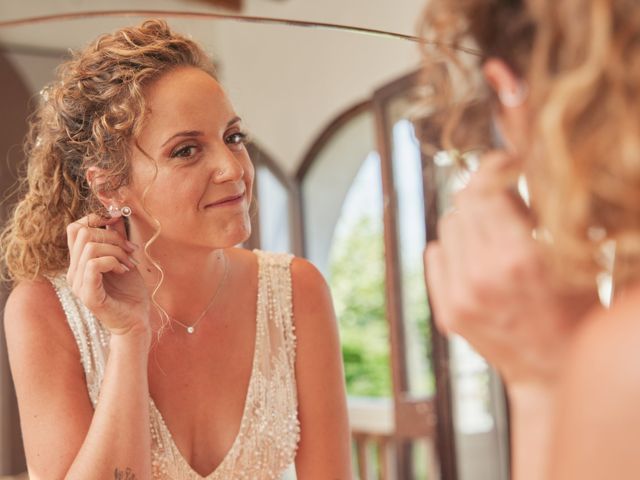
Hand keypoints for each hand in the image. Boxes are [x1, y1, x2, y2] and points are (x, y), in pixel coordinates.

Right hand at [66, 214, 149, 336]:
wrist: (136, 321)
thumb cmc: (131, 293)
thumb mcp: (125, 258)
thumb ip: (117, 238)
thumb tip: (115, 215)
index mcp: (80, 262)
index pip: (75, 229)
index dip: (95, 218)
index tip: (118, 220)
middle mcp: (74, 272)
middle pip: (83, 233)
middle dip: (112, 235)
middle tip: (130, 250)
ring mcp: (78, 284)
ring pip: (89, 247)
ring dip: (116, 250)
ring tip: (129, 263)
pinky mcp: (88, 294)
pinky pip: (93, 265)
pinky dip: (113, 261)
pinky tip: (124, 270)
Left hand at [424, 152, 597, 388]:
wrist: (553, 372)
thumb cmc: (575, 312)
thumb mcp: (572, 257)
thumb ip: (541, 213)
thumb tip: (512, 169)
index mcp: (521, 258)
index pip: (487, 187)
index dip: (494, 166)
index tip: (503, 161)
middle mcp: (483, 275)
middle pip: (464, 202)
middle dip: (484, 192)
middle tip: (503, 199)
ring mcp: (460, 295)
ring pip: (448, 226)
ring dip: (468, 221)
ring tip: (494, 236)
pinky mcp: (447, 310)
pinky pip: (435, 254)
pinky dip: (452, 247)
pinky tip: (475, 257)